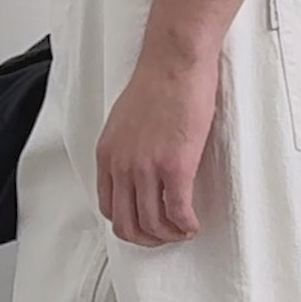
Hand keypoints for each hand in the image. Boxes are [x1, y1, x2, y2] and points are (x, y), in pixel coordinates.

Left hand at [95, 48, 219, 244]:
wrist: (174, 63)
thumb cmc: (157, 83)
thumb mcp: (125, 121)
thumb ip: (126, 149)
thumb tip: (138, 168)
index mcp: (108, 155)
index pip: (107, 206)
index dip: (128, 223)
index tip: (144, 223)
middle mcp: (122, 165)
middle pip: (127, 224)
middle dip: (148, 238)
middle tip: (165, 235)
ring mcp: (146, 168)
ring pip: (152, 225)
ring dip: (170, 235)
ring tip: (183, 229)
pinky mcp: (175, 167)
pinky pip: (178, 213)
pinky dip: (186, 225)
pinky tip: (193, 223)